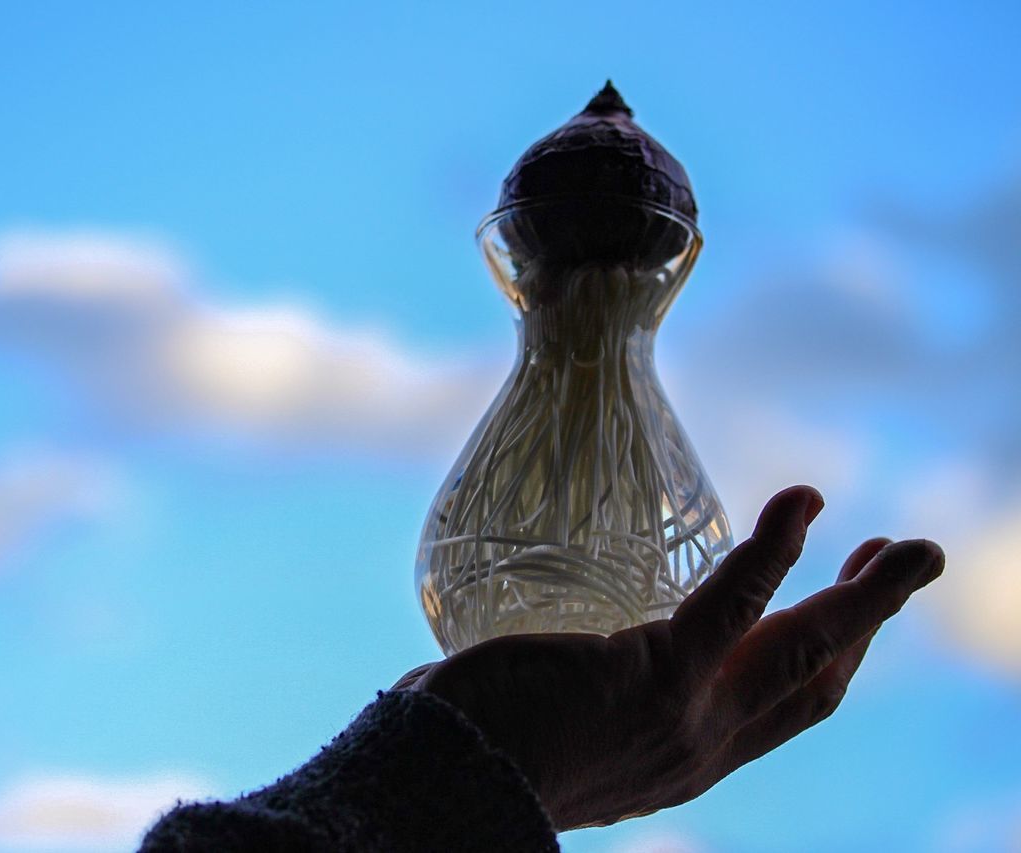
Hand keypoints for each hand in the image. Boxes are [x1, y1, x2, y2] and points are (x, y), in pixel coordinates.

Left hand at [393, 486, 944, 830]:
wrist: (446, 780)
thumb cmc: (478, 745)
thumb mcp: (558, 731)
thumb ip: (584, 695)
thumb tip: (560, 654)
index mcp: (682, 757)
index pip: (778, 710)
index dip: (825, 658)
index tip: (841, 602)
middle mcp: (701, 748)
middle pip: (816, 685)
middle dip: (869, 624)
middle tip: (899, 562)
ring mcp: (687, 717)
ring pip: (806, 653)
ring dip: (869, 598)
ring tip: (906, 548)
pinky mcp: (656, 677)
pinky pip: (735, 605)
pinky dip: (774, 551)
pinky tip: (803, 504)